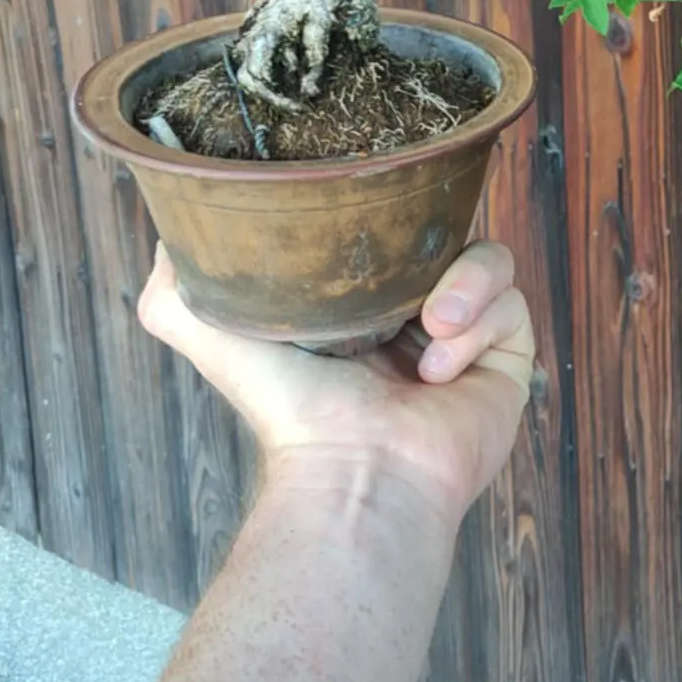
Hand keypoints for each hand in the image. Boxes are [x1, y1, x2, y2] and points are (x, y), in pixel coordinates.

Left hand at [137, 241, 533, 531]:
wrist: (357, 469)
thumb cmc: (290, 410)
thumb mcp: (212, 335)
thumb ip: (177, 288)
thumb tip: (169, 231)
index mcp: (360, 306)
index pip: (393, 230)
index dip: (388, 213)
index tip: (371, 212)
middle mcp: (415, 317)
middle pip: (447, 234)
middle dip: (431, 244)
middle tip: (401, 271)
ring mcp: (468, 337)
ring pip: (489, 260)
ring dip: (463, 285)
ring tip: (432, 324)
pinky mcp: (508, 359)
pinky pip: (512, 306)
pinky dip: (478, 329)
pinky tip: (438, 370)